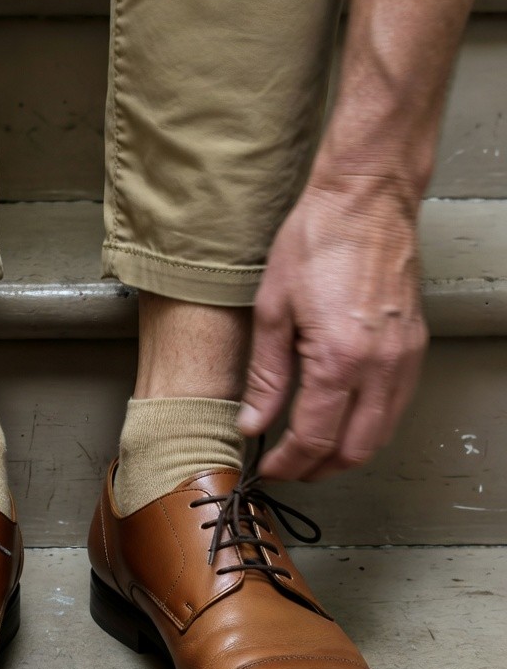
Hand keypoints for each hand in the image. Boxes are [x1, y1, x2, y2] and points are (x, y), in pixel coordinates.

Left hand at [237, 173, 428, 481]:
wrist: (366, 199)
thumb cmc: (319, 240)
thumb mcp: (272, 309)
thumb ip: (265, 375)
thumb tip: (253, 421)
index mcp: (339, 359)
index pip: (314, 439)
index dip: (289, 463)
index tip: (270, 467)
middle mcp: (380, 366)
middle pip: (355, 449)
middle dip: (319, 469)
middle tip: (290, 468)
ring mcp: (404, 358)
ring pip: (382, 434)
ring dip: (347, 452)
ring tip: (313, 451)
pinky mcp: (415, 347)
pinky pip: (396, 406)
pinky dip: (370, 425)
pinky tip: (344, 418)